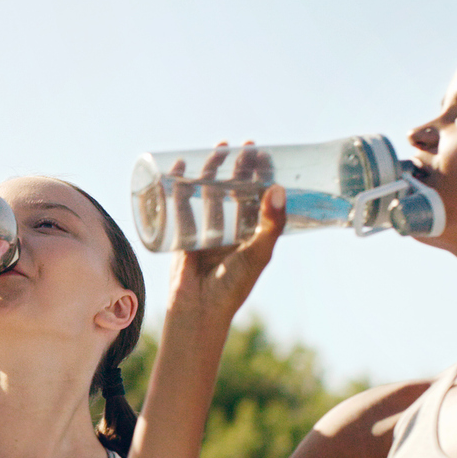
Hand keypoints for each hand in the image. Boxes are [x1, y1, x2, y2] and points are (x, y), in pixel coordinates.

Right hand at [162, 142, 284, 328]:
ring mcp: (206, 232)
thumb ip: (271, 223)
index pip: (259, 197)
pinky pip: (181, 207)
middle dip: (237, 168)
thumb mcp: (258, 253)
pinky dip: (179, 187)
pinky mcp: (182, 236)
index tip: (262, 153)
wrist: (198, 310)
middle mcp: (231, 231)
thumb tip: (278, 188)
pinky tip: (178, 169)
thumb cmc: (233, 286)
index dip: (261, 175)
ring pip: (209, 195)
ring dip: (212, 173)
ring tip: (216, 150)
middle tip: (241, 147)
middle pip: (235, 191)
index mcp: (253, 235)